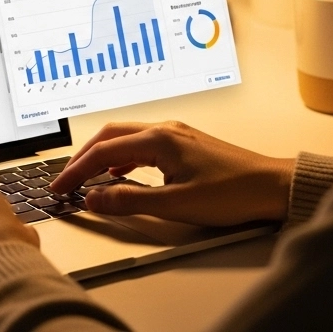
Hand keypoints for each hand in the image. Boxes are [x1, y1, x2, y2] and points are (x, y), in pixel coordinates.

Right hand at [49, 121, 295, 226]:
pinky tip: (121, 173)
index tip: (60, 188)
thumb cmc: (233, 192)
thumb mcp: (176, 204)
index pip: (103, 152)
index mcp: (159, 138)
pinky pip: (142, 144)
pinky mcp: (185, 144)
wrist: (272, 186)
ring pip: (126, 138)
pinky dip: (122, 157)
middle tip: (65, 180)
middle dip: (83, 158)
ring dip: (102, 156)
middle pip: (109, 136)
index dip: (77, 171)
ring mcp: (176, 134)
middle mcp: (165, 129)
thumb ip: (130, 201)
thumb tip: (94, 198)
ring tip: (86, 178)